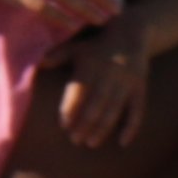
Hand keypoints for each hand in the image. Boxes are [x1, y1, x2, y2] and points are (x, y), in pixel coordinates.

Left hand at [46, 27, 153, 151]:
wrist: (131, 34)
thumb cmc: (96, 47)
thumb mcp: (76, 48)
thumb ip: (57, 56)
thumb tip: (37, 63)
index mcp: (91, 63)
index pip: (80, 89)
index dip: (71, 108)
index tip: (64, 125)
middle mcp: (110, 72)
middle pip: (97, 103)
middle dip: (86, 123)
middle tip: (75, 140)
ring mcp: (127, 82)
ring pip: (115, 109)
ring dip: (103, 128)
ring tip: (91, 143)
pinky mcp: (140, 88)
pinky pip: (137, 110)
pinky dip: (131, 127)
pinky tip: (122, 143)